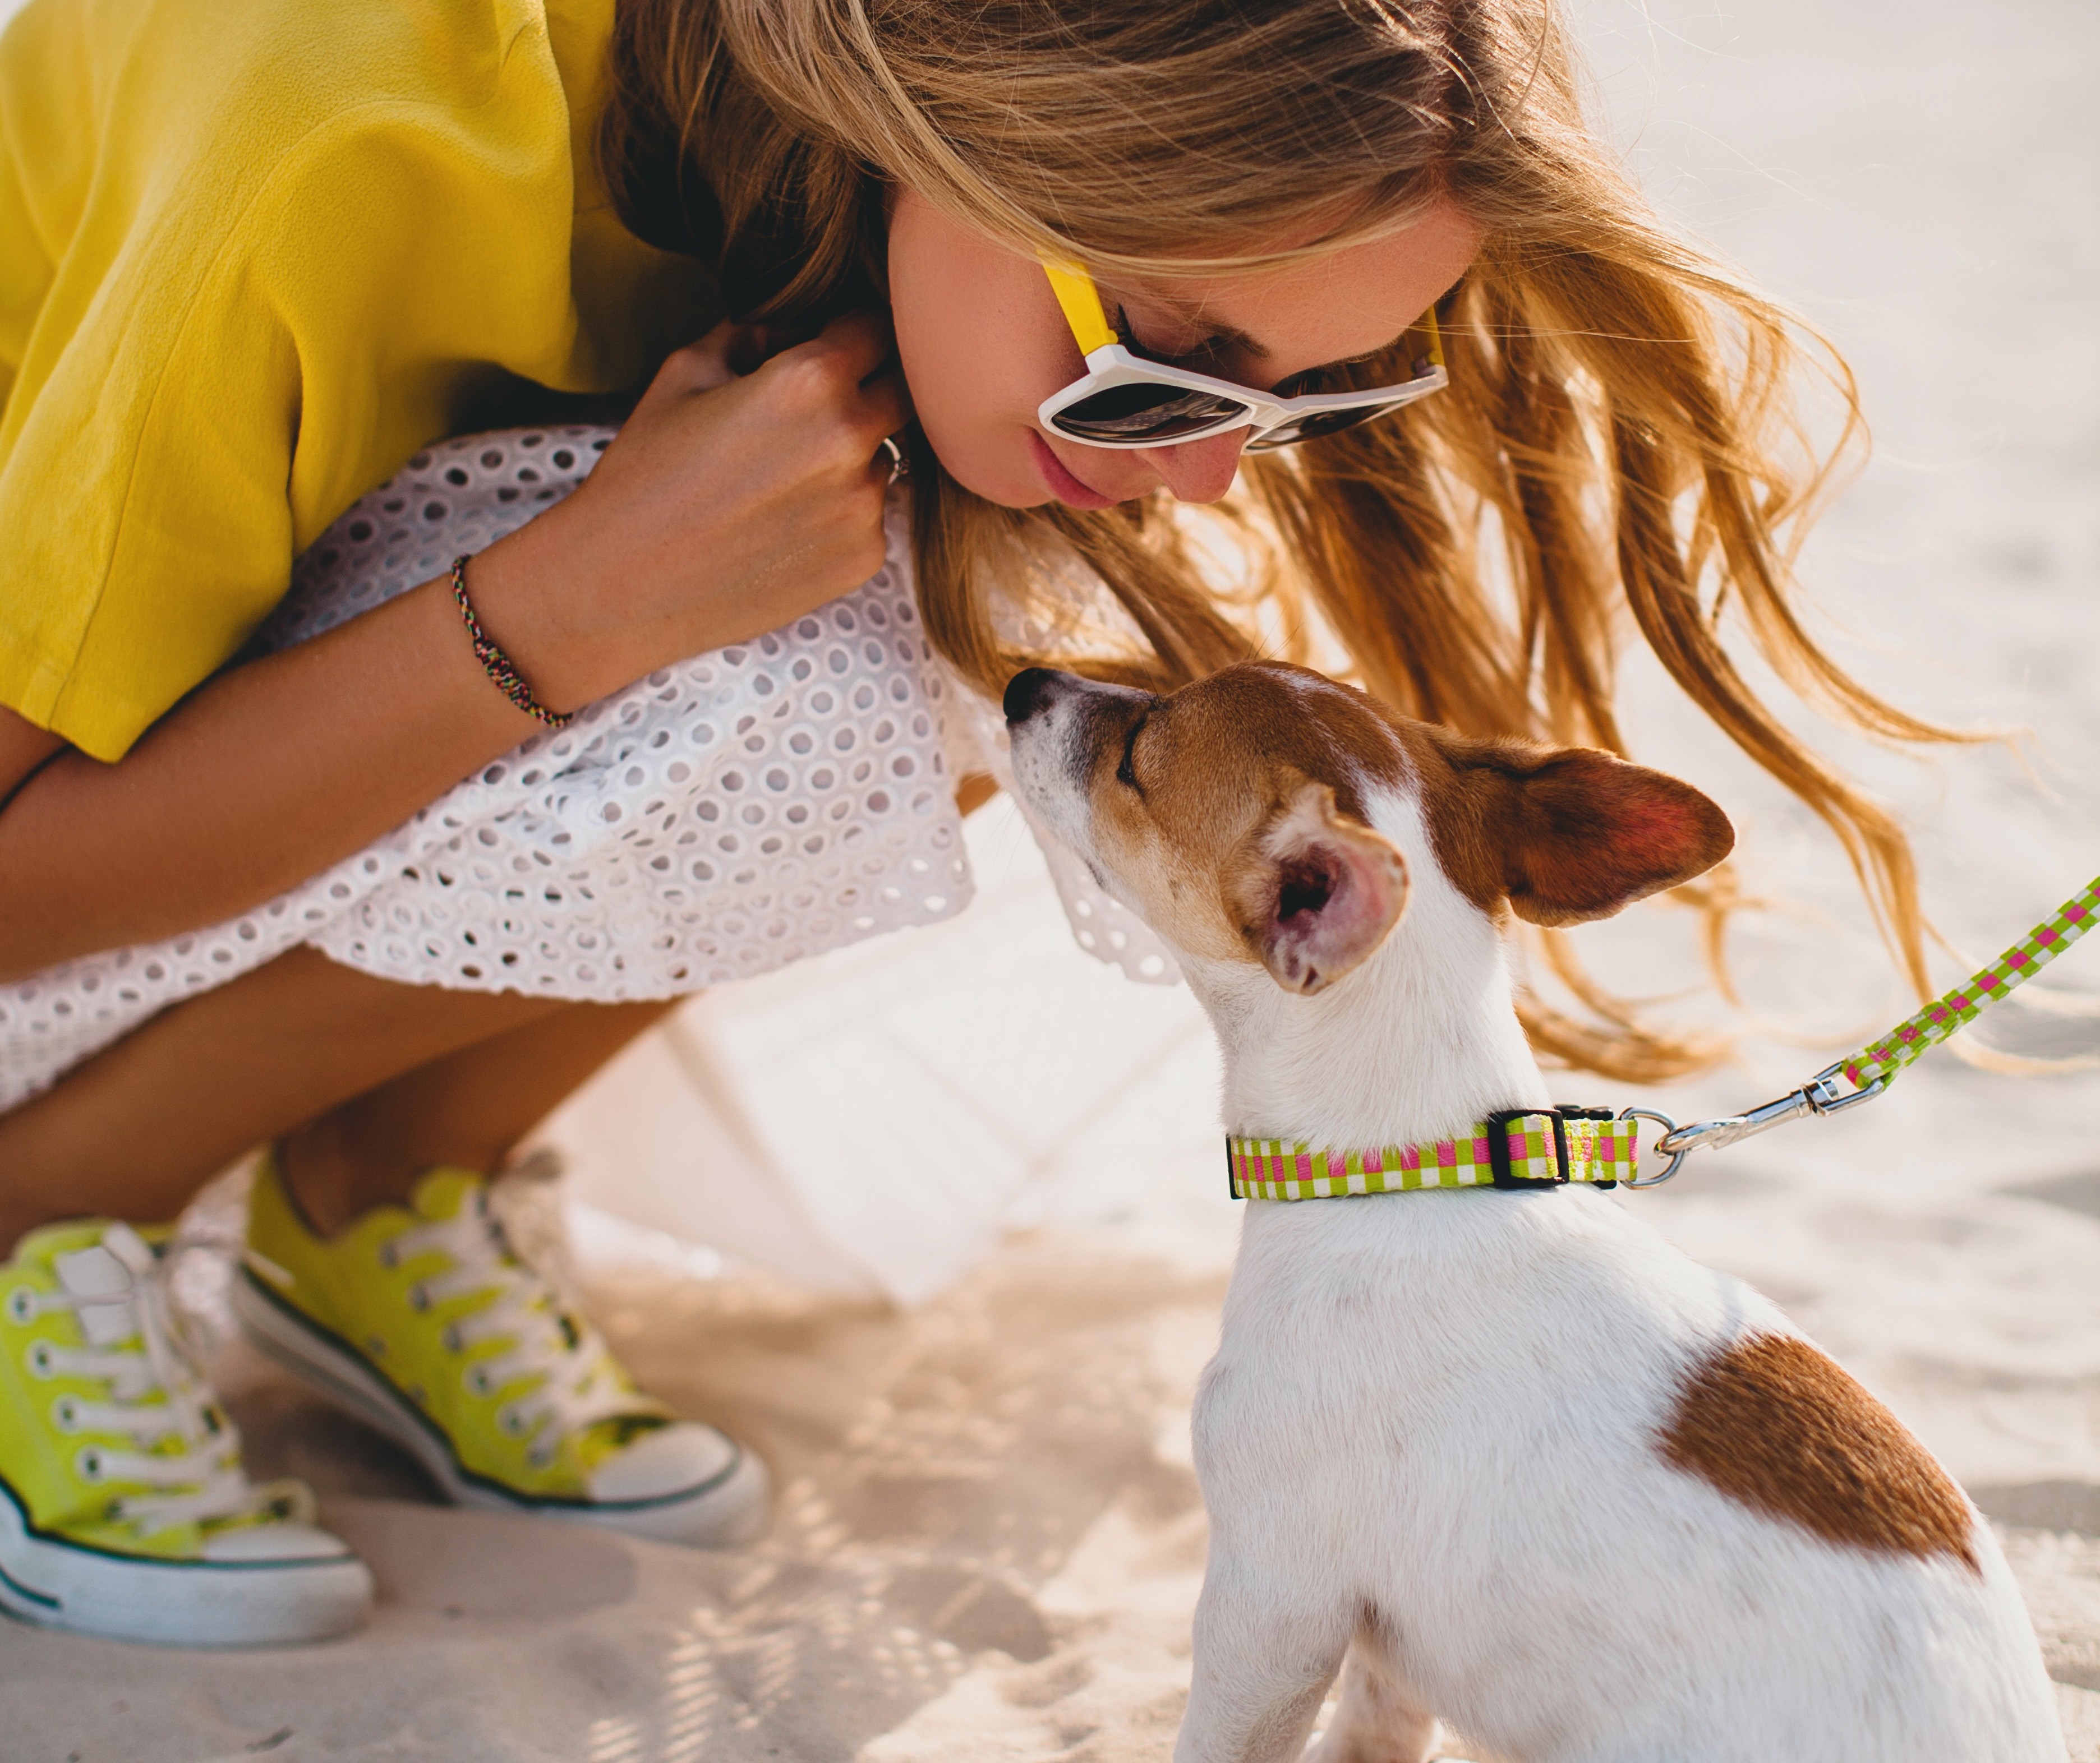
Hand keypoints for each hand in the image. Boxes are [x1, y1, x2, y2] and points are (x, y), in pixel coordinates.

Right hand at [470, 312, 908, 709]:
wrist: (623, 585)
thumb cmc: (644, 471)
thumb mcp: (685, 372)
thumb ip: (754, 333)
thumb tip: (793, 328)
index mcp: (810, 380)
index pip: (879, 330)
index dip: (856, 333)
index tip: (838, 345)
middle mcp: (851, 441)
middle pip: (902, 394)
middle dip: (869, 391)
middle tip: (816, 412)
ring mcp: (864, 506)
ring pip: (886, 460)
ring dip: (853, 459)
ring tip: (783, 481)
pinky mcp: (864, 559)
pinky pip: (872, 517)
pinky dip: (841, 514)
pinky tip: (784, 527)